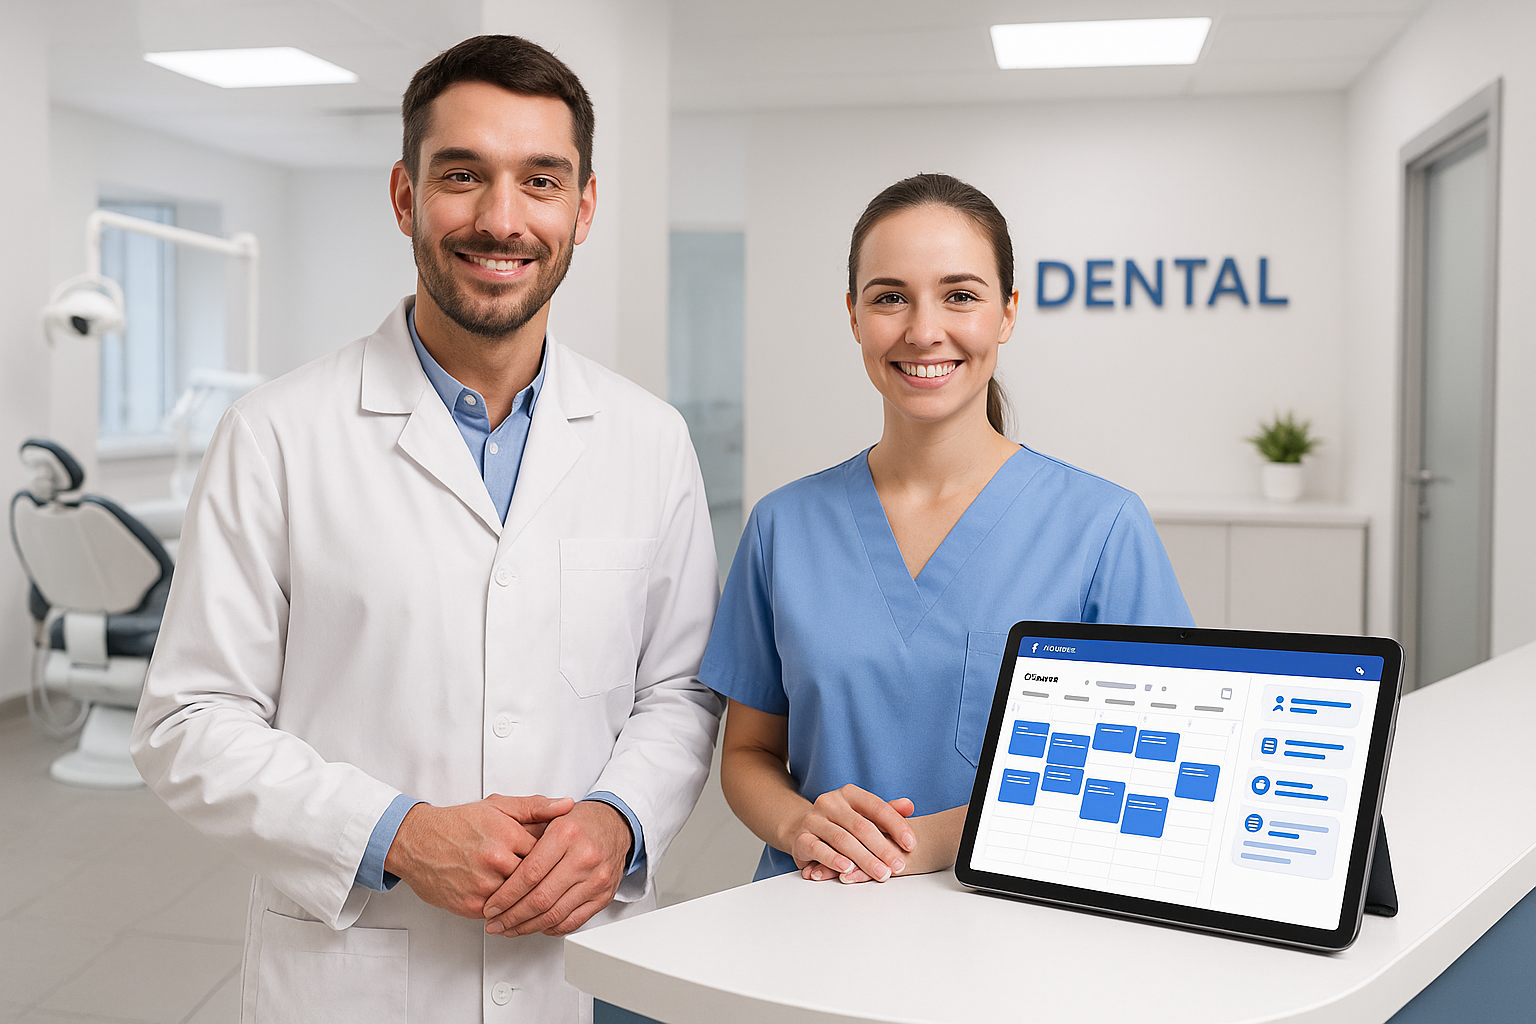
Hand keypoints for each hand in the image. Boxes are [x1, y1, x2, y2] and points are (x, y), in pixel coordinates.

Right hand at [383, 794, 573, 917]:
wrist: (416, 842)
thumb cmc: (459, 823)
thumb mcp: (499, 807)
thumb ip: (536, 807)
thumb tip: (569, 804)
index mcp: (506, 834)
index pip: (547, 852)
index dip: (553, 857)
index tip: (555, 858)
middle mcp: (495, 859)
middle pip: (536, 878)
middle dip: (543, 880)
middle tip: (549, 879)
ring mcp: (483, 884)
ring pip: (521, 898)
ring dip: (527, 897)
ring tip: (533, 892)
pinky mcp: (471, 905)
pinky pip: (501, 913)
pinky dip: (509, 910)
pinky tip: (513, 902)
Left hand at [482, 800, 632, 936]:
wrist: (616, 824)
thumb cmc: (580, 822)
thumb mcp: (550, 815)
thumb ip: (524, 836)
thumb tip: (497, 865)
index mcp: (566, 834)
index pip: (529, 874)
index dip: (506, 896)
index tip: (491, 906)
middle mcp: (584, 857)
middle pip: (540, 899)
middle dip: (511, 916)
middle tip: (495, 922)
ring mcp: (596, 879)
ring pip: (554, 915)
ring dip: (527, 927)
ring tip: (510, 928)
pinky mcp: (604, 896)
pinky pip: (573, 922)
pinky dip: (551, 928)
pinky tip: (536, 926)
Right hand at [787, 785, 914, 882]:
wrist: (800, 827)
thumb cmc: (841, 823)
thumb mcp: (863, 814)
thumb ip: (886, 811)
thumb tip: (909, 805)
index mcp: (849, 794)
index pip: (876, 807)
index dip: (896, 825)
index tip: (911, 844)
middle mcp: (830, 803)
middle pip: (861, 826)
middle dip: (883, 848)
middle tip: (898, 866)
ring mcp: (813, 820)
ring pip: (842, 840)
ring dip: (864, 859)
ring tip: (880, 873)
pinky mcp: (800, 838)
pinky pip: (817, 849)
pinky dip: (833, 860)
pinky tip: (847, 870)